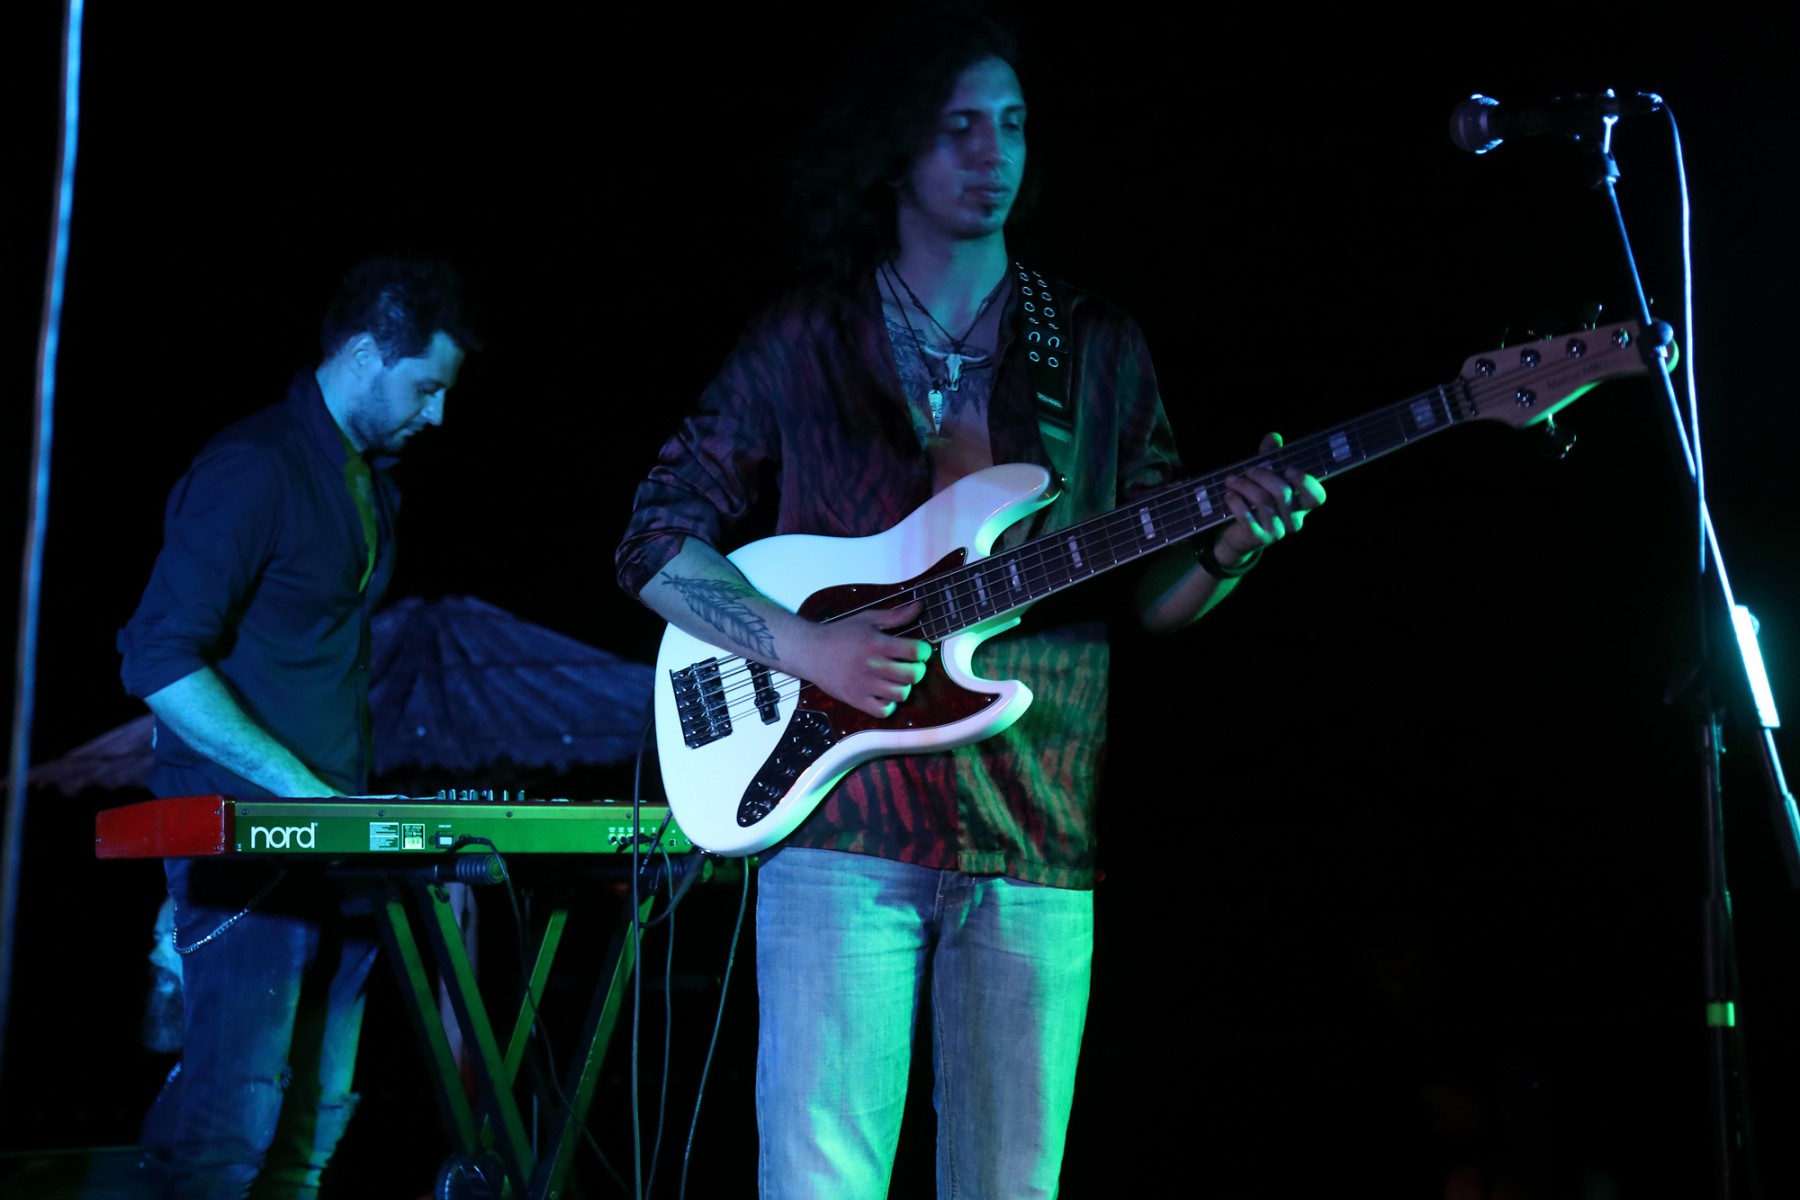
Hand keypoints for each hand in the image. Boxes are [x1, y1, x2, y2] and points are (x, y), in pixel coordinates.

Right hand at [798, 598, 931, 717]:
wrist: (810, 652)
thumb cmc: (840, 634)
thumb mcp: (867, 619)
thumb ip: (895, 615)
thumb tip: (920, 606)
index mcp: (876, 643)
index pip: (914, 651)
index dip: (923, 651)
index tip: (919, 651)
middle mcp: (871, 665)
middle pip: (912, 675)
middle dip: (918, 670)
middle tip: (911, 666)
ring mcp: (863, 685)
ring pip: (901, 694)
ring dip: (904, 687)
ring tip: (897, 680)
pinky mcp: (855, 699)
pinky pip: (883, 711)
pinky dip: (889, 705)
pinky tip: (885, 694)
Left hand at [1218, 431, 1326, 556]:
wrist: (1240, 536)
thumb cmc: (1256, 502)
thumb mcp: (1264, 478)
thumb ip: (1270, 457)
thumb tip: (1274, 437)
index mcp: (1301, 505)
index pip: (1317, 497)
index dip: (1306, 482)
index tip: (1288, 469)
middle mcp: (1294, 520)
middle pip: (1282, 492)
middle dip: (1262, 475)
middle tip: (1248, 470)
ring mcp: (1278, 531)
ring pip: (1262, 501)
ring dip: (1243, 485)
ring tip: (1231, 480)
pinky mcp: (1259, 539)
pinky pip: (1246, 516)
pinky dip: (1235, 501)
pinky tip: (1229, 494)